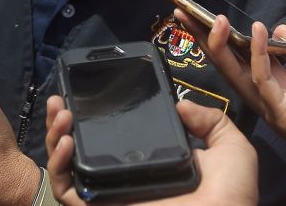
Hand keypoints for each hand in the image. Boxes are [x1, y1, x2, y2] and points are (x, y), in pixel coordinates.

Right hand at [45, 95, 257, 204]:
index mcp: (148, 165)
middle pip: (78, 150)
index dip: (92, 115)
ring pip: (65, 169)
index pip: (109, 139)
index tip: (85, 91)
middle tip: (60, 99)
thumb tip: (181, 104)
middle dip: (62, 123)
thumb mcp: (230, 148)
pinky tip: (68, 142)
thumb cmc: (230, 196)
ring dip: (55, 138)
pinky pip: (66, 193)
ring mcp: (107, 196)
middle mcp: (122, 179)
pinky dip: (58, 168)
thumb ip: (211, 121)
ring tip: (61, 113)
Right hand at [175, 10, 285, 205]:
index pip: (242, 57)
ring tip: (218, 20)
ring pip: (238, 73)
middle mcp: (267, 96)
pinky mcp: (282, 114)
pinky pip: (264, 81)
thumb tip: (281, 28)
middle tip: (186, 13)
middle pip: (229, 64)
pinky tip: (258, 33)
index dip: (224, 37)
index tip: (206, 15)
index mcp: (277, 86)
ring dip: (225, 45)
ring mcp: (271, 106)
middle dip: (206, 40)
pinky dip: (259, 55)